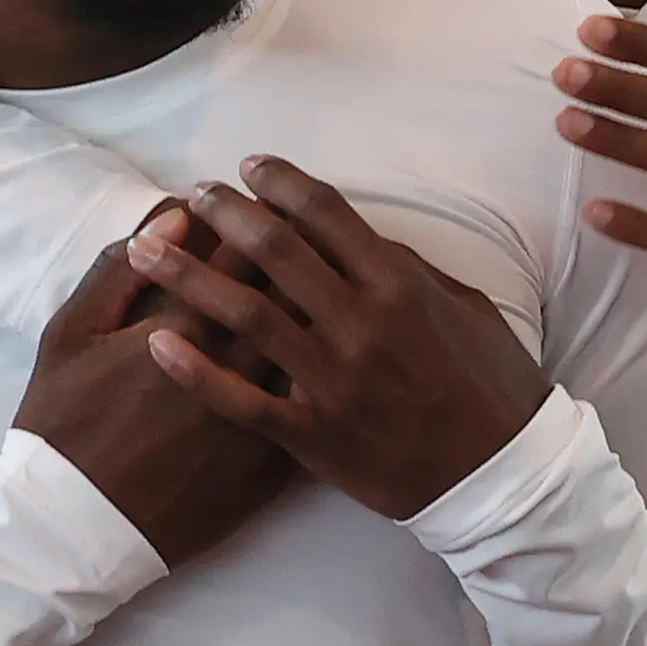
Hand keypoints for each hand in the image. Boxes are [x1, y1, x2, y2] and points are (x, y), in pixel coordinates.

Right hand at [11, 206, 301, 566]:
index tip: (253, 200)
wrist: (76, 531)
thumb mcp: (70, 334)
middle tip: (301, 231)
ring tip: (322, 285)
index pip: (242, 248)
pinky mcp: (273, 462)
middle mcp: (234, 366)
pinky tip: (329, 354)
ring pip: (314, 346)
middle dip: (300, 252)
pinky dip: (328, 373)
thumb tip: (174, 218)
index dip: (254, 215)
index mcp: (184, 325)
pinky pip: (317, 406)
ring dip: (322, 310)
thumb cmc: (64, 425)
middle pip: (292, 288)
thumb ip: (119, 269)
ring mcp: (261, 418)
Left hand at [129, 156, 553, 519]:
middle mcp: (360, 324)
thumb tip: (363, 237)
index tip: (250, 167)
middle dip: (225, 214)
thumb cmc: (490, 386)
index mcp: (399, 286)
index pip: (327, 213)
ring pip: (245, 314)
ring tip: (147, 247)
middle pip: (275, 250)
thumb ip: (411, 270)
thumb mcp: (467, 308)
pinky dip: (196, 371)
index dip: (281, 182)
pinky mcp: (313, 434)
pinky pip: (242, 399)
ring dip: (189, 274)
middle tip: (194, 195)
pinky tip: (157, 341)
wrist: (499, 478)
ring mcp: (333, 381)